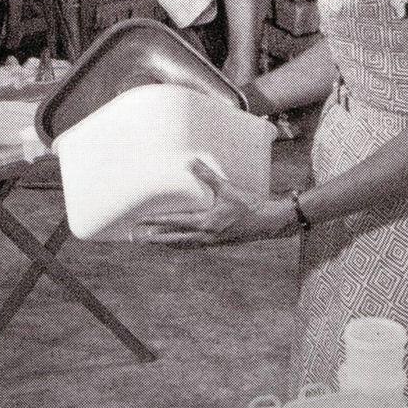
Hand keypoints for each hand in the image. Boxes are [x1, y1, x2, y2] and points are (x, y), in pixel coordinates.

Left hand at [136, 165, 299, 244]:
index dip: (155, 221)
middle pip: (174, 239)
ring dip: (168, 244)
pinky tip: (180, 242)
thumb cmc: (249, 204)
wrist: (268, 222)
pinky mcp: (218, 243)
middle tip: (138, 239)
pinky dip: (183, 244)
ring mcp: (212, 242)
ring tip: (154, 242)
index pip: (174, 222)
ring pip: (184, 245)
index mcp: (206, 223)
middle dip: (155, 239)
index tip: (140, 222)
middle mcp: (205, 236)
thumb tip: (192, 161)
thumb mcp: (227, 188)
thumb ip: (208, 175)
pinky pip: (194, 246)